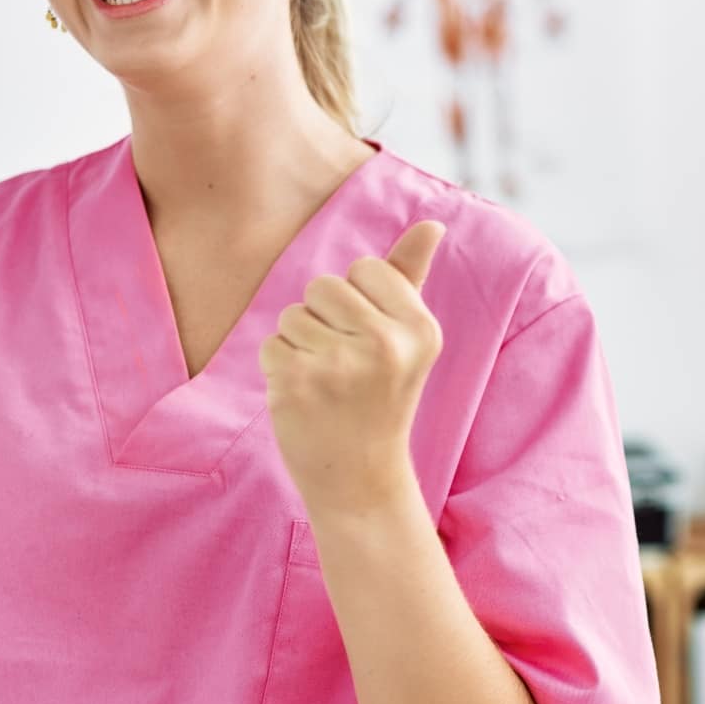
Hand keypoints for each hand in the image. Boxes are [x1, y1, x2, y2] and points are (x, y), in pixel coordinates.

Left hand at [260, 220, 445, 517]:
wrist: (362, 480)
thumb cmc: (383, 399)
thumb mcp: (409, 341)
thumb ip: (411, 278)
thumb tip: (432, 223)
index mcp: (420, 328)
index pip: (365, 269)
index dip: (358, 303)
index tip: (372, 345)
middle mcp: (385, 345)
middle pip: (323, 286)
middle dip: (324, 320)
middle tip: (346, 368)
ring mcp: (339, 365)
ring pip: (293, 315)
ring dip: (301, 346)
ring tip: (327, 385)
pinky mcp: (296, 383)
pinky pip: (272, 344)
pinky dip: (280, 369)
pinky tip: (306, 398)